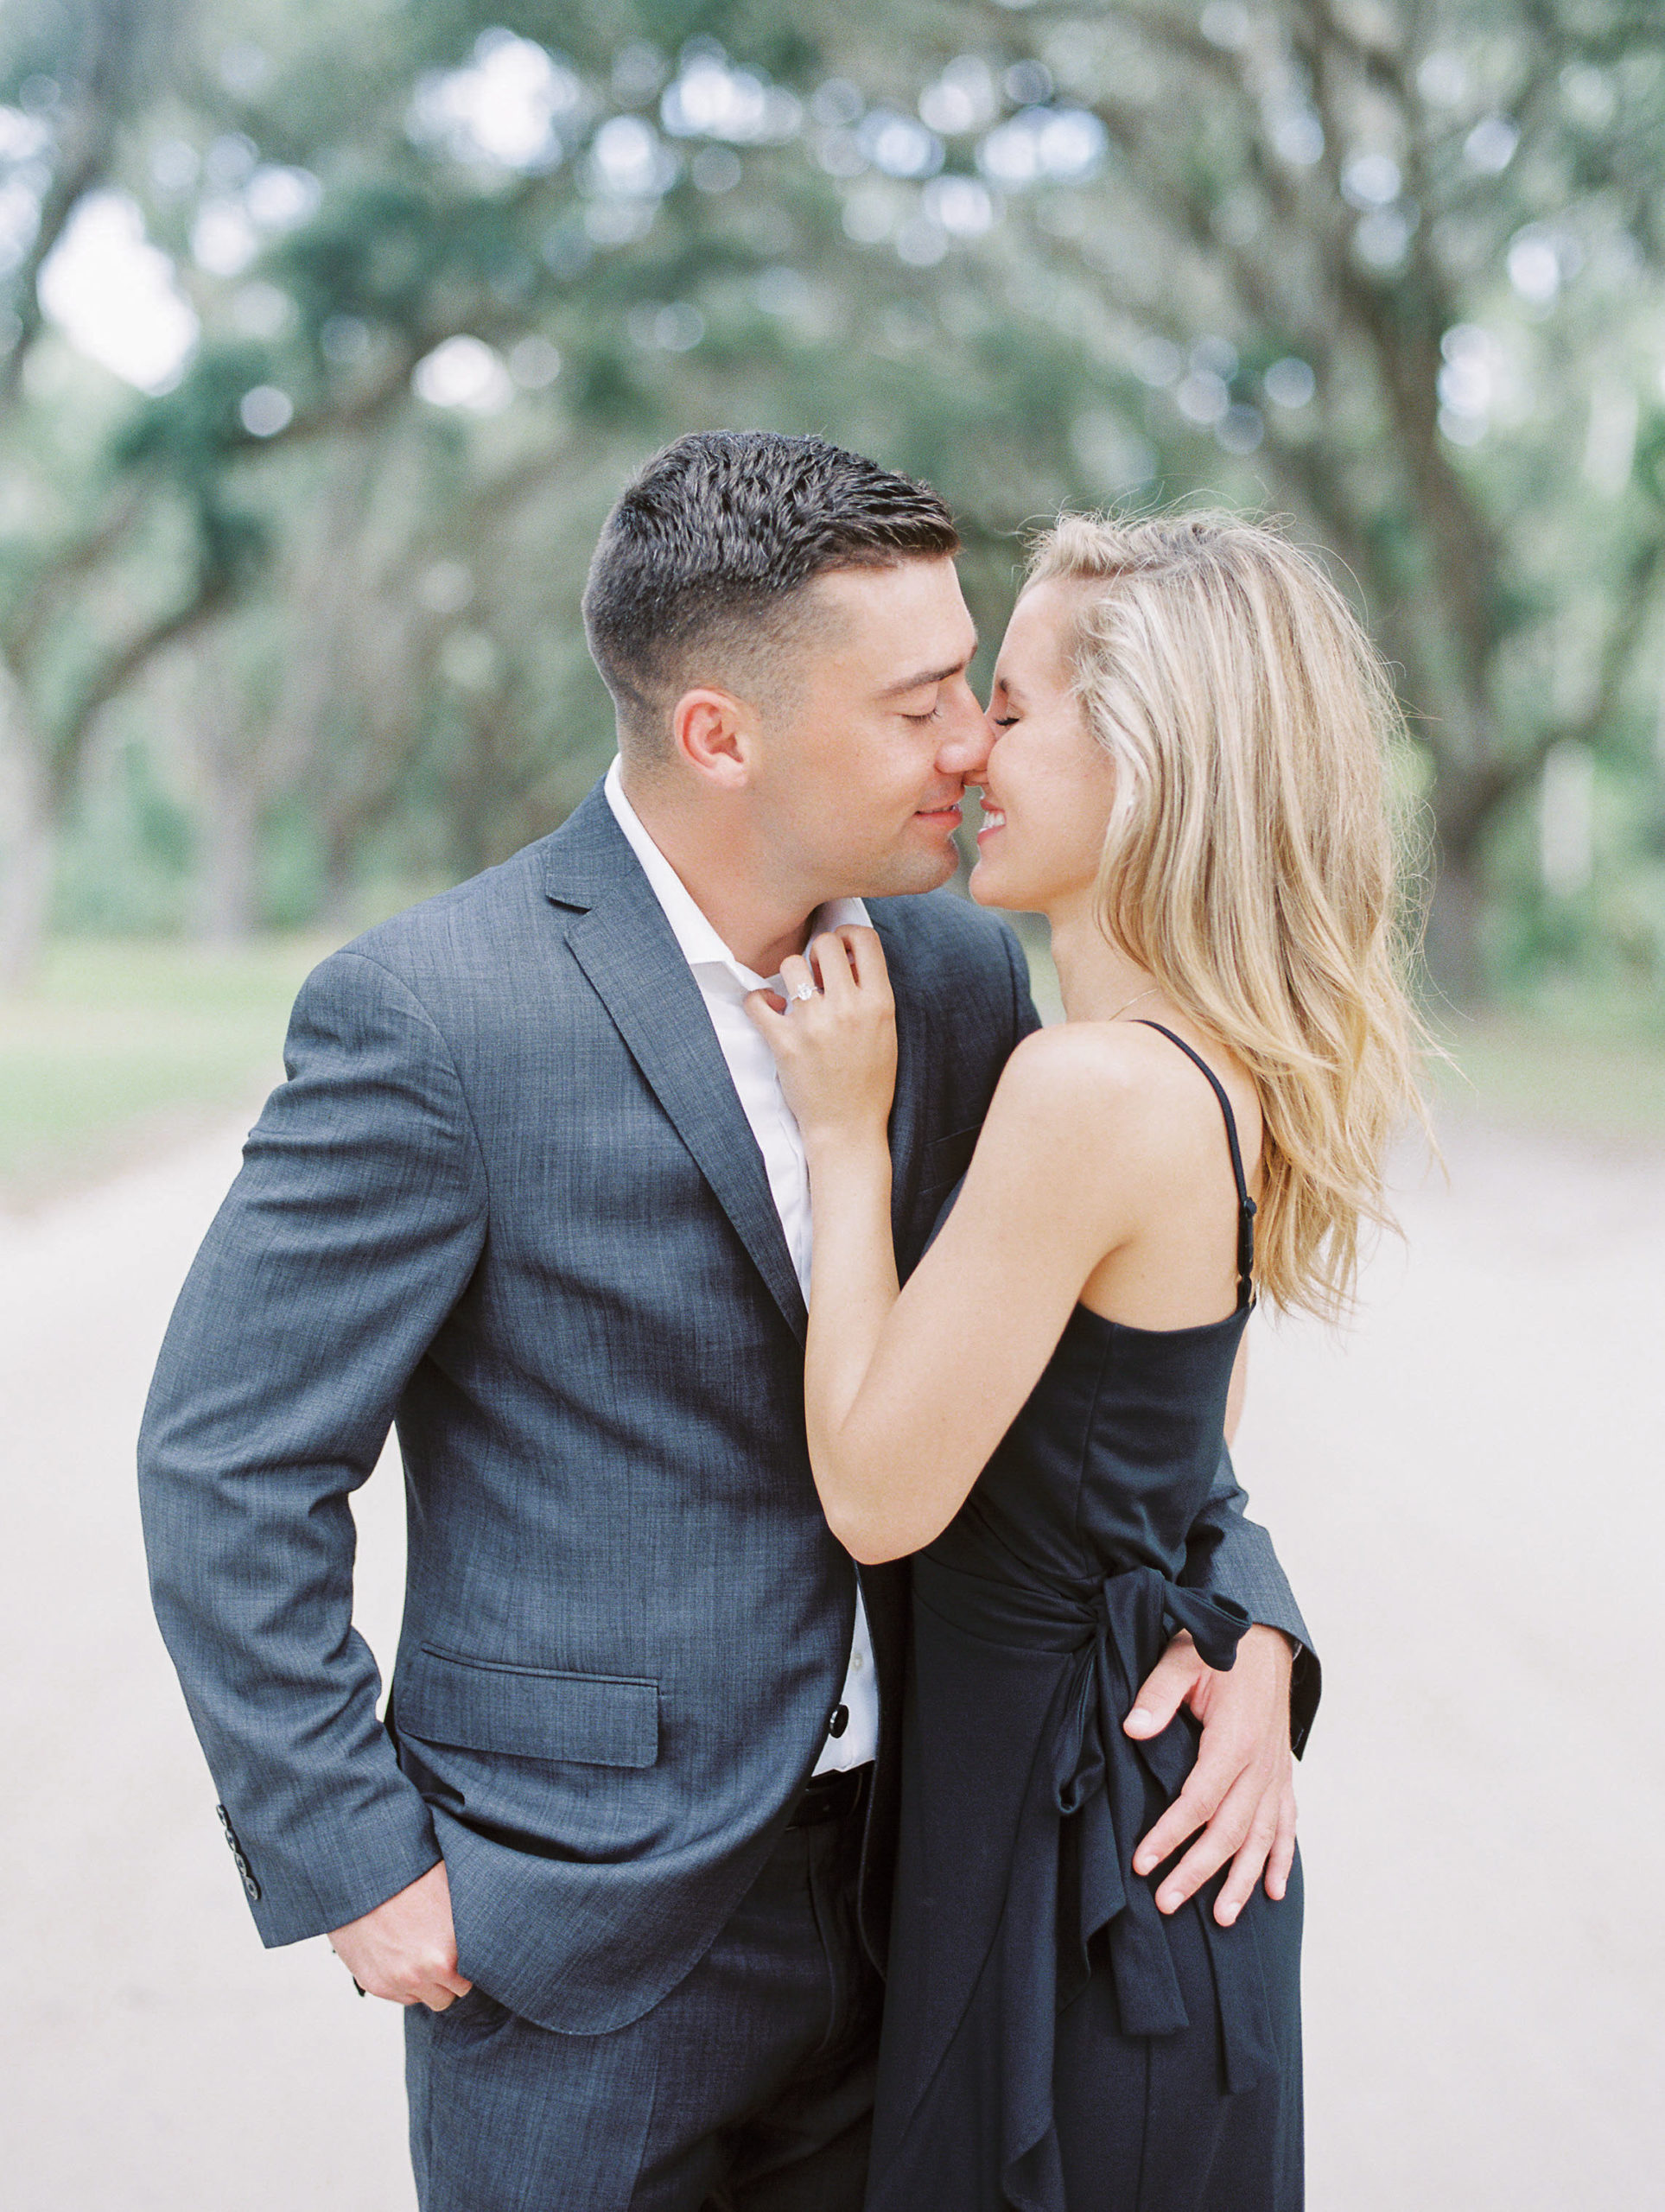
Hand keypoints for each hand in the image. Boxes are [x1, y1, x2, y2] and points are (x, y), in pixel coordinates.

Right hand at [328, 1860, 471, 2009]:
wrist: (362, 1878)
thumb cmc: (409, 1878)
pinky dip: (403, 1981)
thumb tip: (493, 1923)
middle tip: (444, 1953)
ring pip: (423, 1999)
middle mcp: (421, 1975)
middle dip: (449, 1979)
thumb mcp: (449, 1891)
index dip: (469, 1967)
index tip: (464, 1953)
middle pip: (448, 1997)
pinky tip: (401, 1952)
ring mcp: (394, 1982)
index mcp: (446, 1955)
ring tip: (421, 1950)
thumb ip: (469, 1918)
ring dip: (426, 1983)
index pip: (471, 1981)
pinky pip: (399, 1995)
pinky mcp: (373, 1983)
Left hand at [744, 928, 896, 1147]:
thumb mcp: (887, 1031)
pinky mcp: (785, 1042)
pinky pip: (757, 1000)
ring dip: (789, 977)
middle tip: (815, 974)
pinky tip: (769, 1011)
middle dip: (816, 952)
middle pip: (825, 943)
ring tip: (793, 997)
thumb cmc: (870, 1082)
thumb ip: (871, 992)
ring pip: (790, 965)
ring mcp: (814, 1024)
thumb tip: (845, 957)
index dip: (847, 934)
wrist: (848, 1128)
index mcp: (879, 1002)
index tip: (839, 948)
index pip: (864, 938)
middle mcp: (848, 1007)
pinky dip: (758, 1002)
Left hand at [1124, 1624, 1296, 1926]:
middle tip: (1167, 1902)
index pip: (1199, 1800)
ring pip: (1262, 1837)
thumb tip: (1133, 1728)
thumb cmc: (1220, 1648)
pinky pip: (1287, 1823)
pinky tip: (1274, 1891)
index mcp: (1235, 1740)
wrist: (1265, 1637)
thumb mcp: (1182, 1659)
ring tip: (1224, 1917)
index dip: (1171, 1834)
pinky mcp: (1282, 1774)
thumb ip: (1157, 1695)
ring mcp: (1276, 1772)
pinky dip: (1282, 1858)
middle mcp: (1261, 1764)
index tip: (1143, 1862)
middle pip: (1230, 1830)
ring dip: (1243, 1879)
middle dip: (1199, 1871)